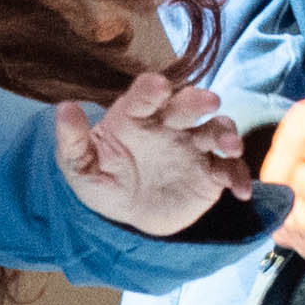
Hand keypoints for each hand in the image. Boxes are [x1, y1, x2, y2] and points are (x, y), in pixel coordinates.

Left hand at [59, 69, 251, 235]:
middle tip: (208, 100)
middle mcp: (169, 125)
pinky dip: (239, 177)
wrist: (127, 218)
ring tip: (230, 147)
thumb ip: (73, 141)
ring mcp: (193, 147)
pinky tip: (240, 191)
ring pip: (216, 131)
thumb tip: (63, 108)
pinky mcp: (211, 174)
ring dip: (227, 134)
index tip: (158, 86)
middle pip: (187, 105)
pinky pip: (230, 170)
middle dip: (197, 100)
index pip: (144, 96)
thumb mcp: (80, 168)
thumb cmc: (102, 183)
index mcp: (135, 116)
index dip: (152, 89)